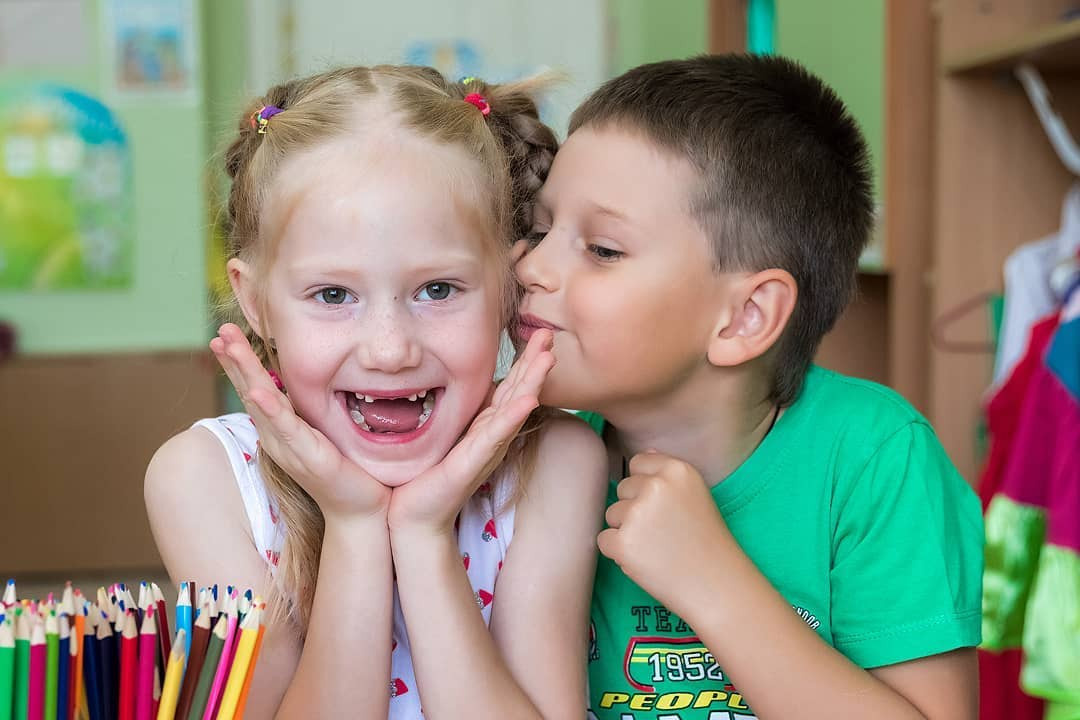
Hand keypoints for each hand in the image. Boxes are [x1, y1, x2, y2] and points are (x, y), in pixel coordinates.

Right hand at [210, 323, 389, 522]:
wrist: (359, 511)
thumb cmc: (346, 472)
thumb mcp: (324, 434)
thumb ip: (311, 414)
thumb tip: (315, 385)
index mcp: (281, 430)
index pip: (256, 389)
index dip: (240, 364)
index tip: (226, 336)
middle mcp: (277, 437)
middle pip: (251, 390)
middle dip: (235, 360)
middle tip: (219, 331)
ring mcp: (289, 448)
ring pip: (262, 402)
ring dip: (245, 372)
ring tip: (228, 346)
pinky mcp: (308, 457)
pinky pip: (286, 428)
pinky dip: (270, 408)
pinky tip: (257, 390)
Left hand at [386, 329, 555, 535]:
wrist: (414, 517)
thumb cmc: (424, 478)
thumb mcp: (441, 435)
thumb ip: (453, 413)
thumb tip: (447, 381)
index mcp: (483, 427)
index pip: (508, 388)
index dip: (524, 362)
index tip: (537, 335)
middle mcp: (491, 436)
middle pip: (518, 392)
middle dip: (535, 363)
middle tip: (549, 335)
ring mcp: (486, 449)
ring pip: (514, 408)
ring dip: (533, 382)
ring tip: (548, 358)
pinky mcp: (474, 462)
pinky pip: (496, 435)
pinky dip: (513, 416)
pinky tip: (528, 400)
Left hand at [597, 452, 737, 616]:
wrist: (716, 585)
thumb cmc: (707, 542)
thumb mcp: (696, 494)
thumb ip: (668, 472)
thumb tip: (646, 453)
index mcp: (677, 470)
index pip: (638, 464)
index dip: (646, 488)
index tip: (663, 508)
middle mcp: (656, 486)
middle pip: (623, 489)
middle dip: (635, 510)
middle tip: (663, 533)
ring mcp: (637, 514)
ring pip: (612, 515)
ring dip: (626, 532)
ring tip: (657, 548)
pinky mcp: (623, 542)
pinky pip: (605, 540)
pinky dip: (619, 553)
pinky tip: (646, 561)